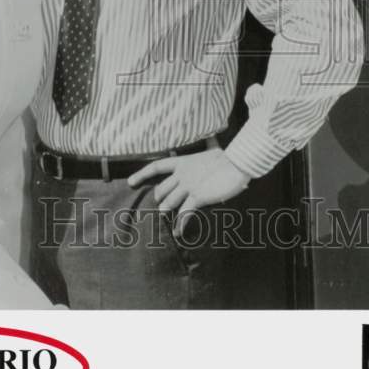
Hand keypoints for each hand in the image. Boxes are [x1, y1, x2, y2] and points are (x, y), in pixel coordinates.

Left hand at [128, 148, 249, 236]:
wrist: (237, 163)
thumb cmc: (227, 157)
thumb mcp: (212, 150)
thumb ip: (208, 146)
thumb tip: (212, 136)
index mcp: (183, 162)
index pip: (156, 167)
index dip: (141, 174)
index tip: (130, 182)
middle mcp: (182, 174)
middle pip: (161, 189)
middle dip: (160, 199)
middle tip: (162, 206)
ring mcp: (189, 186)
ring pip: (169, 203)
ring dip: (167, 212)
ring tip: (166, 220)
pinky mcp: (198, 197)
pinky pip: (184, 214)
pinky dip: (180, 225)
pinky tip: (178, 233)